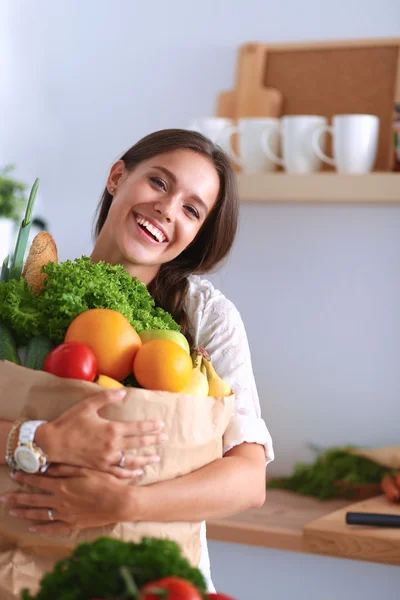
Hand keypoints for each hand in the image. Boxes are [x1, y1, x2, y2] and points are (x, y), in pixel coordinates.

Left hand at [0, 465, 137, 533]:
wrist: (119, 502)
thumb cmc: (105, 482)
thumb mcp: (86, 469)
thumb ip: (66, 468)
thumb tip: (48, 466)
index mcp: (63, 485)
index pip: (39, 481)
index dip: (25, 477)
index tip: (14, 474)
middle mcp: (60, 500)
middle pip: (33, 499)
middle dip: (16, 498)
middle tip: (3, 497)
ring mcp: (65, 514)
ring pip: (39, 514)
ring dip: (23, 513)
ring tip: (11, 512)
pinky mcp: (73, 524)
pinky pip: (53, 527)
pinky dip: (41, 528)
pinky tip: (32, 528)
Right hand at [35, 388, 166, 476]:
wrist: (52, 443)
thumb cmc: (69, 422)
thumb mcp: (87, 405)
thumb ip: (107, 397)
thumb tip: (124, 392)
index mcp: (111, 429)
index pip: (137, 428)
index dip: (151, 427)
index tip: (162, 425)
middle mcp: (112, 445)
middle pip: (138, 443)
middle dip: (153, 441)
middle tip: (165, 438)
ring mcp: (106, 459)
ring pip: (132, 461)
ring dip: (145, 459)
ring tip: (156, 458)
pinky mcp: (100, 468)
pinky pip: (119, 473)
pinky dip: (130, 473)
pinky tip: (138, 473)